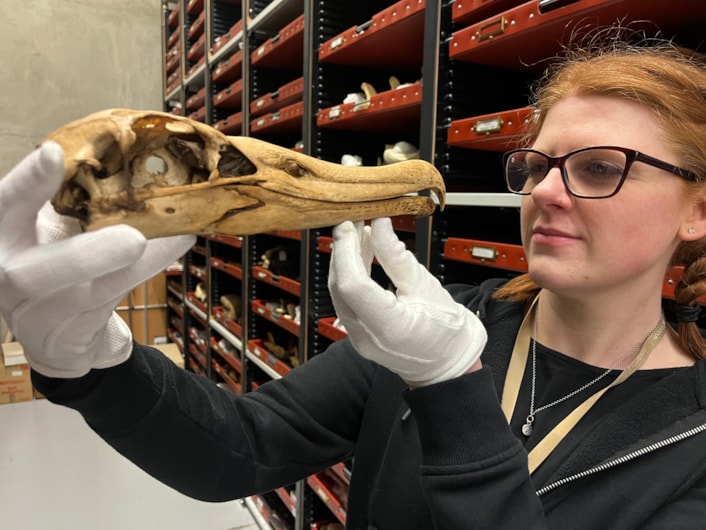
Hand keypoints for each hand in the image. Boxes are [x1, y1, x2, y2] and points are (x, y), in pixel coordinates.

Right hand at [0, 142, 194, 377]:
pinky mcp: (73, 332)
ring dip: (135, 267)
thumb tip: (126, 147)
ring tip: (175, 238)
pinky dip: (149, 270)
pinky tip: (178, 245)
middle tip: (132, 238)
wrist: (53, 330)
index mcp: (1, 235)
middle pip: (34, 271)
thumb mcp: (49, 224)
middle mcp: (11, 275)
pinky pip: (115, 301)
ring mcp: (41, 310)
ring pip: (88, 294)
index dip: (26, 182)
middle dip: (84, 254)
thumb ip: (68, 195)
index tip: (53, 153)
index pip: (4, 206)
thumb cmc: (51, 259)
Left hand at [329, 218, 486, 387]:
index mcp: (390, 327)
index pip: (353, 284)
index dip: (347, 251)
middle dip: (342, 250)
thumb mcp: (425, 285)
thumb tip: (380, 225)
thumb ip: (397, 255)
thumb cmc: (446, 330)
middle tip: (352, 222)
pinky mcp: (357, 333)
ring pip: (339, 292)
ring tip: (358, 232)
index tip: (350, 226)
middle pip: (341, 286)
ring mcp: (358, 338)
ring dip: (345, 260)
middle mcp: (367, 337)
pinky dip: (351, 273)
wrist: (447, 362)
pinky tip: (361, 252)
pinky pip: (346, 299)